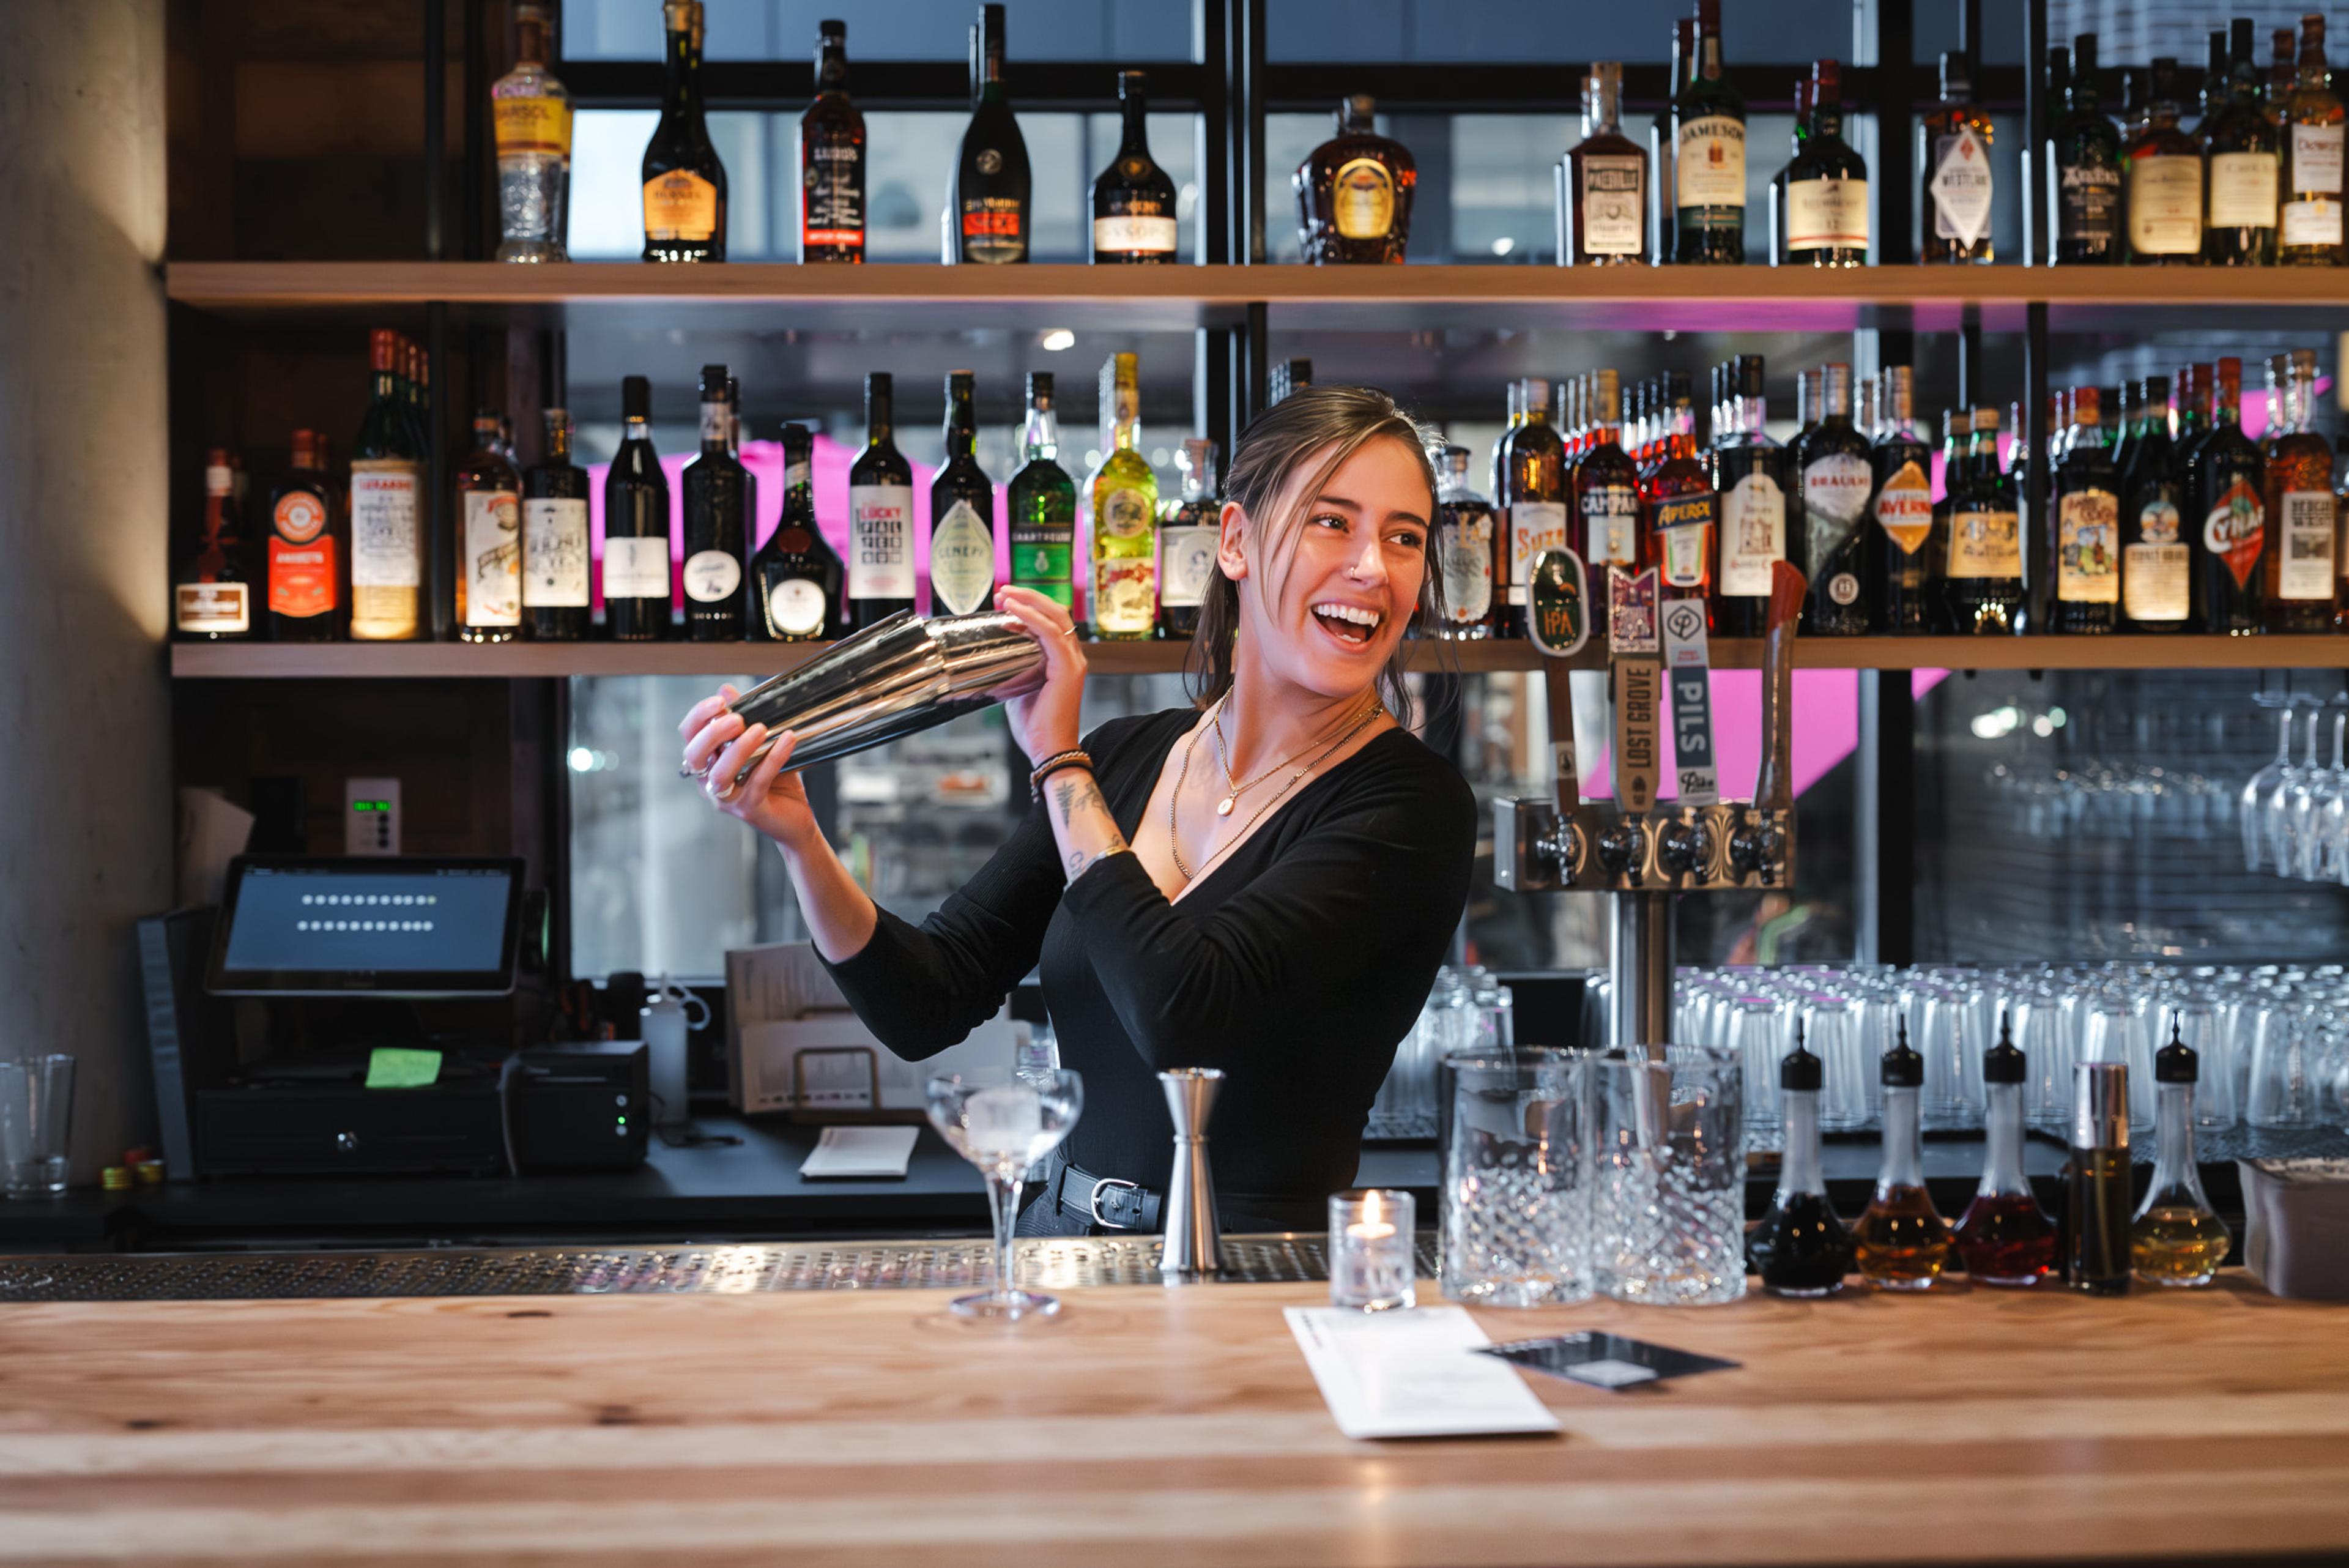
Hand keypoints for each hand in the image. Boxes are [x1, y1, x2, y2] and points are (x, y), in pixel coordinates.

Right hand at [679, 685, 821, 855]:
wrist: (795, 819)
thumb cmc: (775, 780)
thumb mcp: (759, 745)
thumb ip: (742, 720)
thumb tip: (726, 689)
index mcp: (706, 763)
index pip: (689, 736)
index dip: (698, 717)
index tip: (720, 701)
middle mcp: (709, 782)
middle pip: (695, 755)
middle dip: (713, 733)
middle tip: (739, 719)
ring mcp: (727, 799)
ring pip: (721, 774)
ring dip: (740, 748)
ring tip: (762, 729)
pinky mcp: (749, 809)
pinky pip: (757, 782)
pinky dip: (773, 759)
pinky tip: (788, 740)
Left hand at [992, 584, 1087, 762]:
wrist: (1048, 751)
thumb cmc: (1035, 727)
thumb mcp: (1017, 689)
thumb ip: (1012, 671)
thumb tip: (987, 661)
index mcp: (1062, 660)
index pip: (1050, 621)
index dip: (1028, 606)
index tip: (1003, 600)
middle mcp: (1072, 656)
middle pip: (1055, 612)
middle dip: (1028, 597)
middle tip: (1003, 591)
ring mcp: (1073, 661)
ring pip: (1055, 616)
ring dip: (1028, 602)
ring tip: (1005, 595)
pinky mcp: (1068, 669)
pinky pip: (1051, 634)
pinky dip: (1031, 618)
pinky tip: (1013, 611)